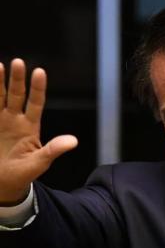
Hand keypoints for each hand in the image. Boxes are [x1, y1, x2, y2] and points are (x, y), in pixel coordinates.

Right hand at [0, 58, 77, 204]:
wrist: (2, 185)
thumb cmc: (23, 174)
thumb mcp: (40, 162)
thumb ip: (54, 150)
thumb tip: (74, 141)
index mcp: (30, 127)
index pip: (36, 103)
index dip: (38, 88)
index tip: (40, 72)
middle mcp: (14, 120)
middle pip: (15, 95)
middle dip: (16, 80)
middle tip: (18, 62)